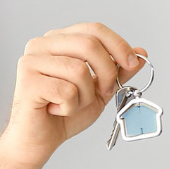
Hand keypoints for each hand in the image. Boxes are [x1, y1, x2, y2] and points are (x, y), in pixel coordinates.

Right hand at [0, 22, 145, 168]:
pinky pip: (66, 91)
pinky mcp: (28, 80)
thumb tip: (141, 53)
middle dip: (107, 73)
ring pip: (79, 70)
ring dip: (85, 96)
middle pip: (89, 44)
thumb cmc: (66, 114)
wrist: (40, 139)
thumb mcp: (100, 90)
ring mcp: (32, 60)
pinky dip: (70, 107)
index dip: (118, 45)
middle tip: (104, 92)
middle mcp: (43, 44)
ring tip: (72, 104)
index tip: (132, 63)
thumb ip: (118, 72)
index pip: (94, 29)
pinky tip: (57, 110)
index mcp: (59, 41)